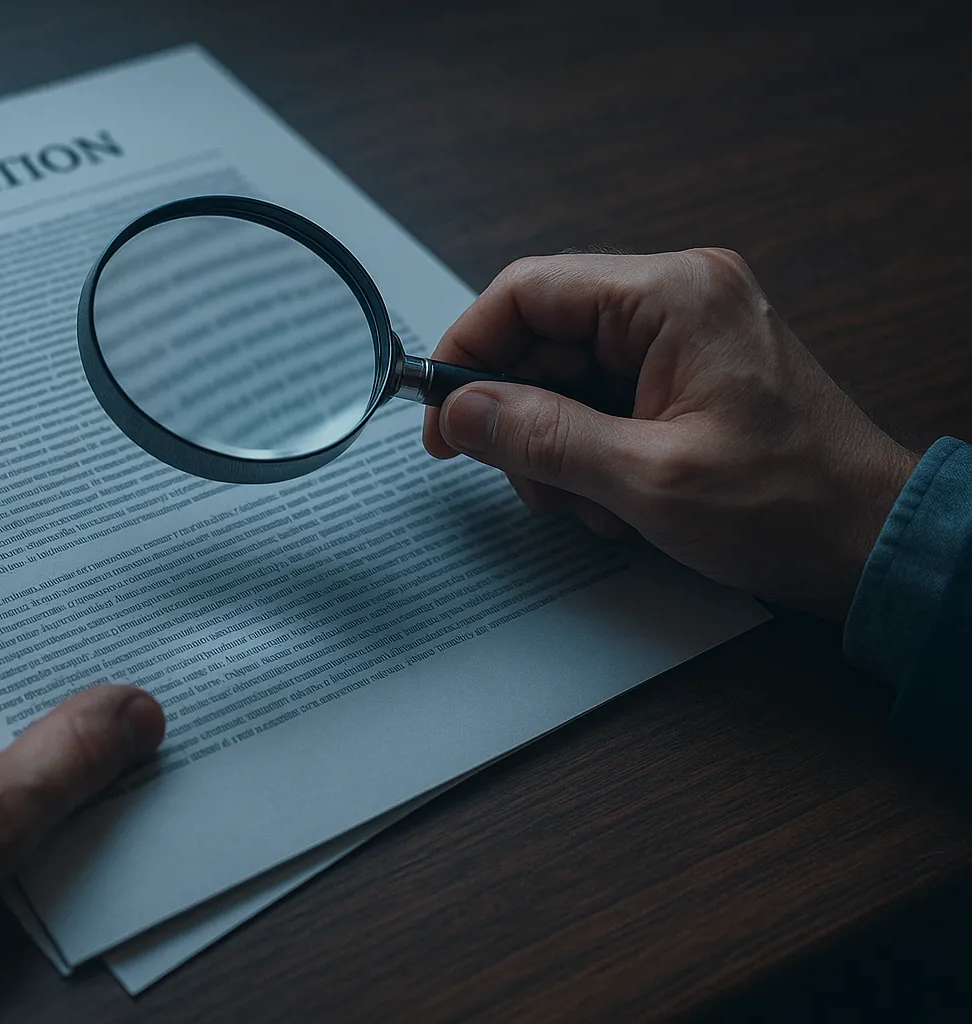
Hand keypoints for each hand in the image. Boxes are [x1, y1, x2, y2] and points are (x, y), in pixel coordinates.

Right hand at [423, 249, 916, 618]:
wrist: (868, 543)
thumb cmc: (789, 505)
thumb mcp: (648, 480)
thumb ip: (543, 438)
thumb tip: (459, 412)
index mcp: (673, 297)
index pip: (529, 290)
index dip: (469, 349)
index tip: (440, 411)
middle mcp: (676, 300)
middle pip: (543, 336)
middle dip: (518, 415)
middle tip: (516, 477)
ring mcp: (682, 338)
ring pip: (565, 377)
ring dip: (554, 446)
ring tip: (583, 504)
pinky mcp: (684, 376)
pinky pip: (600, 400)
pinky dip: (588, 454)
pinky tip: (614, 502)